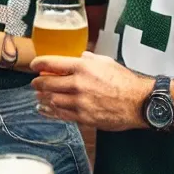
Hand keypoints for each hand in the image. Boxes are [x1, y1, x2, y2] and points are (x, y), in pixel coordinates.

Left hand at [30, 52, 151, 130]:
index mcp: (83, 67)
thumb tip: (80, 56)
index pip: (52, 63)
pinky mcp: (84, 117)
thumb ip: (89, 58)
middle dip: (38, 83)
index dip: (39, 64)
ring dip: (43, 98)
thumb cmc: (125, 82)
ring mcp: (80, 102)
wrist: (139, 103)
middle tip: (35, 83)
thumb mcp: (106, 62)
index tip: (34, 65)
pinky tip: (45, 110)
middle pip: (48, 83)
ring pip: (52, 100)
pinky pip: (61, 114)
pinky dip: (50, 112)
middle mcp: (79, 84)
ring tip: (39, 96)